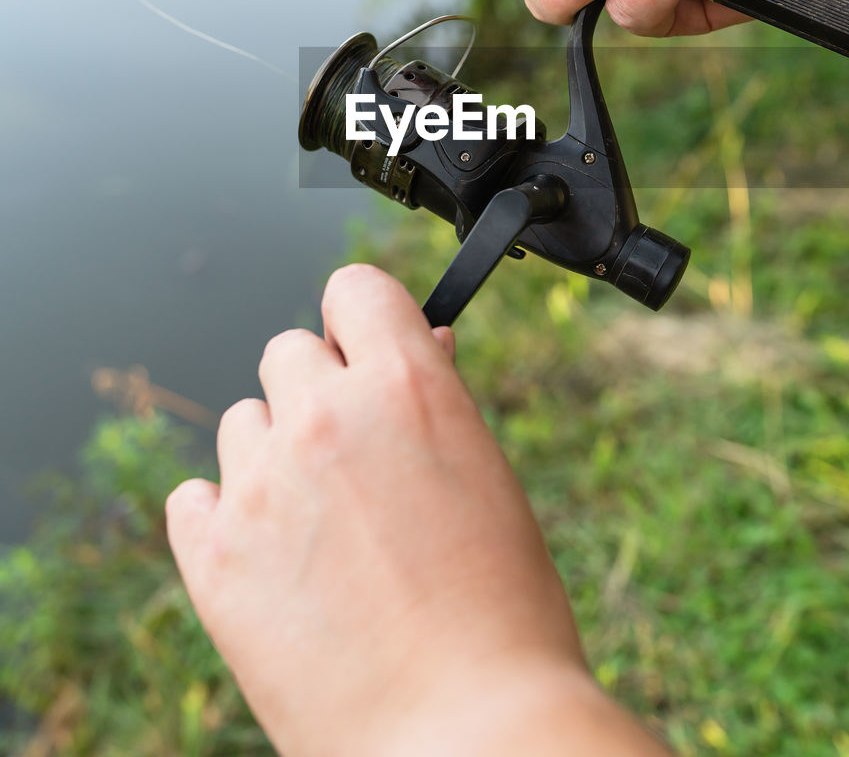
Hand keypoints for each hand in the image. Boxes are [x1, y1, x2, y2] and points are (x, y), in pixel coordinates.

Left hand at [166, 265, 668, 755]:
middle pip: (288, 351)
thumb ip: (435, 401)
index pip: (354, 289)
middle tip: (352, 458)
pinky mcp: (215, 556)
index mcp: (406, 385)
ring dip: (273, 454)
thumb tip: (416, 348)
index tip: (366, 350)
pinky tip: (269, 557)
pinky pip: (193, 495)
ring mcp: (262, 484)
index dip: (363, 320)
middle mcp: (326, 416)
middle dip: (318, 391)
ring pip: (243, 422)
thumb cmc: (500, 614)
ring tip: (320, 526)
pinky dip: (223, 515)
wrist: (465, 733)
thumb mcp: (486, 476)